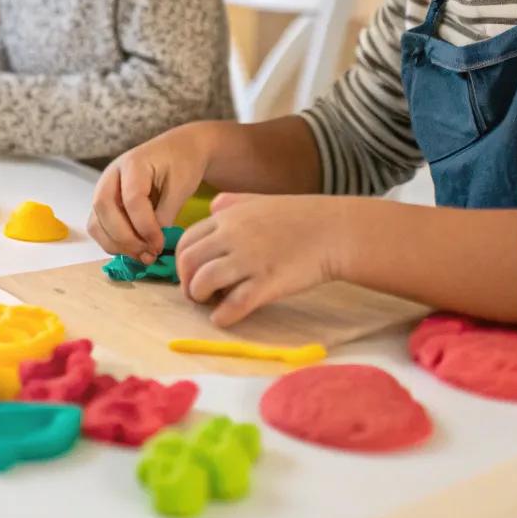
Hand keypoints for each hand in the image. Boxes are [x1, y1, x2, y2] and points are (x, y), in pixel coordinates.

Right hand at [88, 122, 213, 261]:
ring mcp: (105, 189)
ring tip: (144, 256)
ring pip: (96, 223)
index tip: (160, 244)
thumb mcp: (182, 185)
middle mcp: (112, 175)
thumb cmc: (182, 163)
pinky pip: (100, 229)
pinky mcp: (106, 205)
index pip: (132, 199)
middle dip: (125, 238)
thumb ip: (166, 213)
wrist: (179, 151)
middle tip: (149, 253)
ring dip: (117, 245)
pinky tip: (137, 250)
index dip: (145, 226)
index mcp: (133, 163)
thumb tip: (153, 242)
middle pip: (104, 210)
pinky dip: (114, 244)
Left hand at [176, 193, 347, 327]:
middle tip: (198, 294)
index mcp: (228, 217)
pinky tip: (224, 318)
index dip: (182, 262)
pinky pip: (233, 305)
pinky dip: (222, 316)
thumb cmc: (300, 216)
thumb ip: (234, 202)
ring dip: (200, 298)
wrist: (334, 230)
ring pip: (203, 282)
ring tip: (211, 304)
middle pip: (188, 262)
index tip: (192, 274)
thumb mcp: (261, 200)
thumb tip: (213, 206)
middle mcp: (233, 236)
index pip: (186, 240)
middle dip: (187, 283)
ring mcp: (249, 260)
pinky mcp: (267, 284)